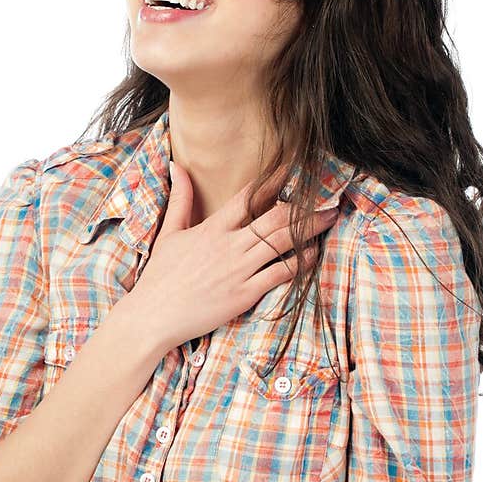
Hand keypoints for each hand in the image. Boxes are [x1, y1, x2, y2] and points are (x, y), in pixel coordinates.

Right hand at [127, 158, 338, 352]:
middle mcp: (229, 246)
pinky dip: (300, 263)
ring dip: (309, 229)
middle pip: (275, 217)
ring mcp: (238, 270)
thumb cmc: (161, 276)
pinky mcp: (244, 294)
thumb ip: (180, 198)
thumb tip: (177, 165)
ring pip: (282, 243)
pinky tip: (313, 254)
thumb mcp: (170, 233)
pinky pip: (280, 274)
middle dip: (305, 206)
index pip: (248, 196)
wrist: (154, 315)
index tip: (293, 168)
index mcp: (212, 228)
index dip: (273, 179)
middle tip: (327, 196)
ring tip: (329, 218)